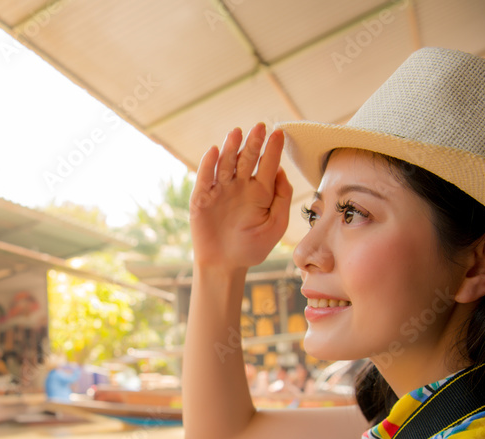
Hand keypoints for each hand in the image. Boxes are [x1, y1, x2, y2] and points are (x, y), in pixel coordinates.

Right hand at [189, 123, 292, 269]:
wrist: (225, 265)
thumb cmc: (253, 247)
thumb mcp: (276, 225)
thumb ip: (282, 198)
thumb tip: (280, 170)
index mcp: (260, 192)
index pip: (268, 165)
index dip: (273, 149)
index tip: (279, 134)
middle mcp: (240, 187)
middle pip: (247, 159)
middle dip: (254, 143)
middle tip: (260, 127)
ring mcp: (221, 190)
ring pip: (226, 163)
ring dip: (231, 147)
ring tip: (237, 132)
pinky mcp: (202, 198)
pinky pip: (205, 178)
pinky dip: (208, 164)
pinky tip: (214, 151)